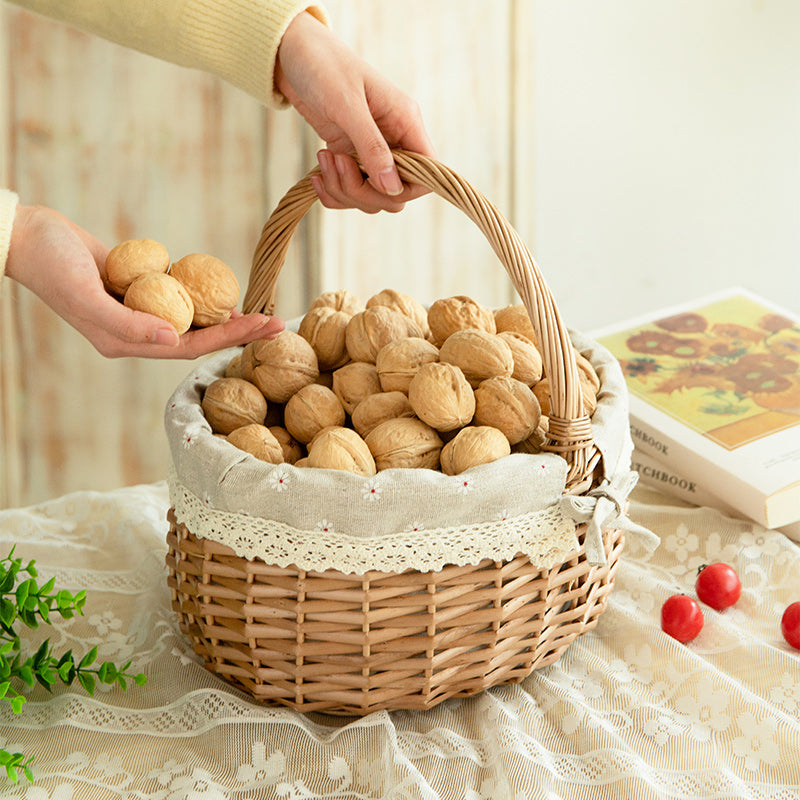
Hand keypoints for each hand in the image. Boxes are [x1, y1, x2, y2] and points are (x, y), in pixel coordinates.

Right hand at [5, 205, 283, 358]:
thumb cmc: (51, 265)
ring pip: (192, 318)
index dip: (228, 339)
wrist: (28, 237)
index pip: (189, 347)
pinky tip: (225, 291)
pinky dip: (202, 294)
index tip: (262, 327)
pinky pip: (178, 294)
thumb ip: (126, 323)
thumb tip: (173, 340)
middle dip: (238, 331)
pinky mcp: (138, 288)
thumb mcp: (86, 295)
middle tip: (277, 323)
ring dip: (225, 315)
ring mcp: (138, 310)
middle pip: (199, 336)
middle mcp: (136, 331)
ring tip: (260, 312)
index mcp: (126, 342)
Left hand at [275, 12, 435, 212]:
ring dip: (344, 190)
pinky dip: (332, 192)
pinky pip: (349, 193)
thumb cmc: (323, 66)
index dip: (405, 189)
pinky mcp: (349, 157)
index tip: (374, 182)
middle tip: (338, 164)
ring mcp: (370, 152)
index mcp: (405, 122)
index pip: (426, 173)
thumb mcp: (347, 105)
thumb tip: (393, 187)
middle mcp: (393, 140)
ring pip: (371, 197)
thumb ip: (372, 147)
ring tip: (323, 159)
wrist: (291, 54)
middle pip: (395, 194)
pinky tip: (317, 175)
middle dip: (364, 192)